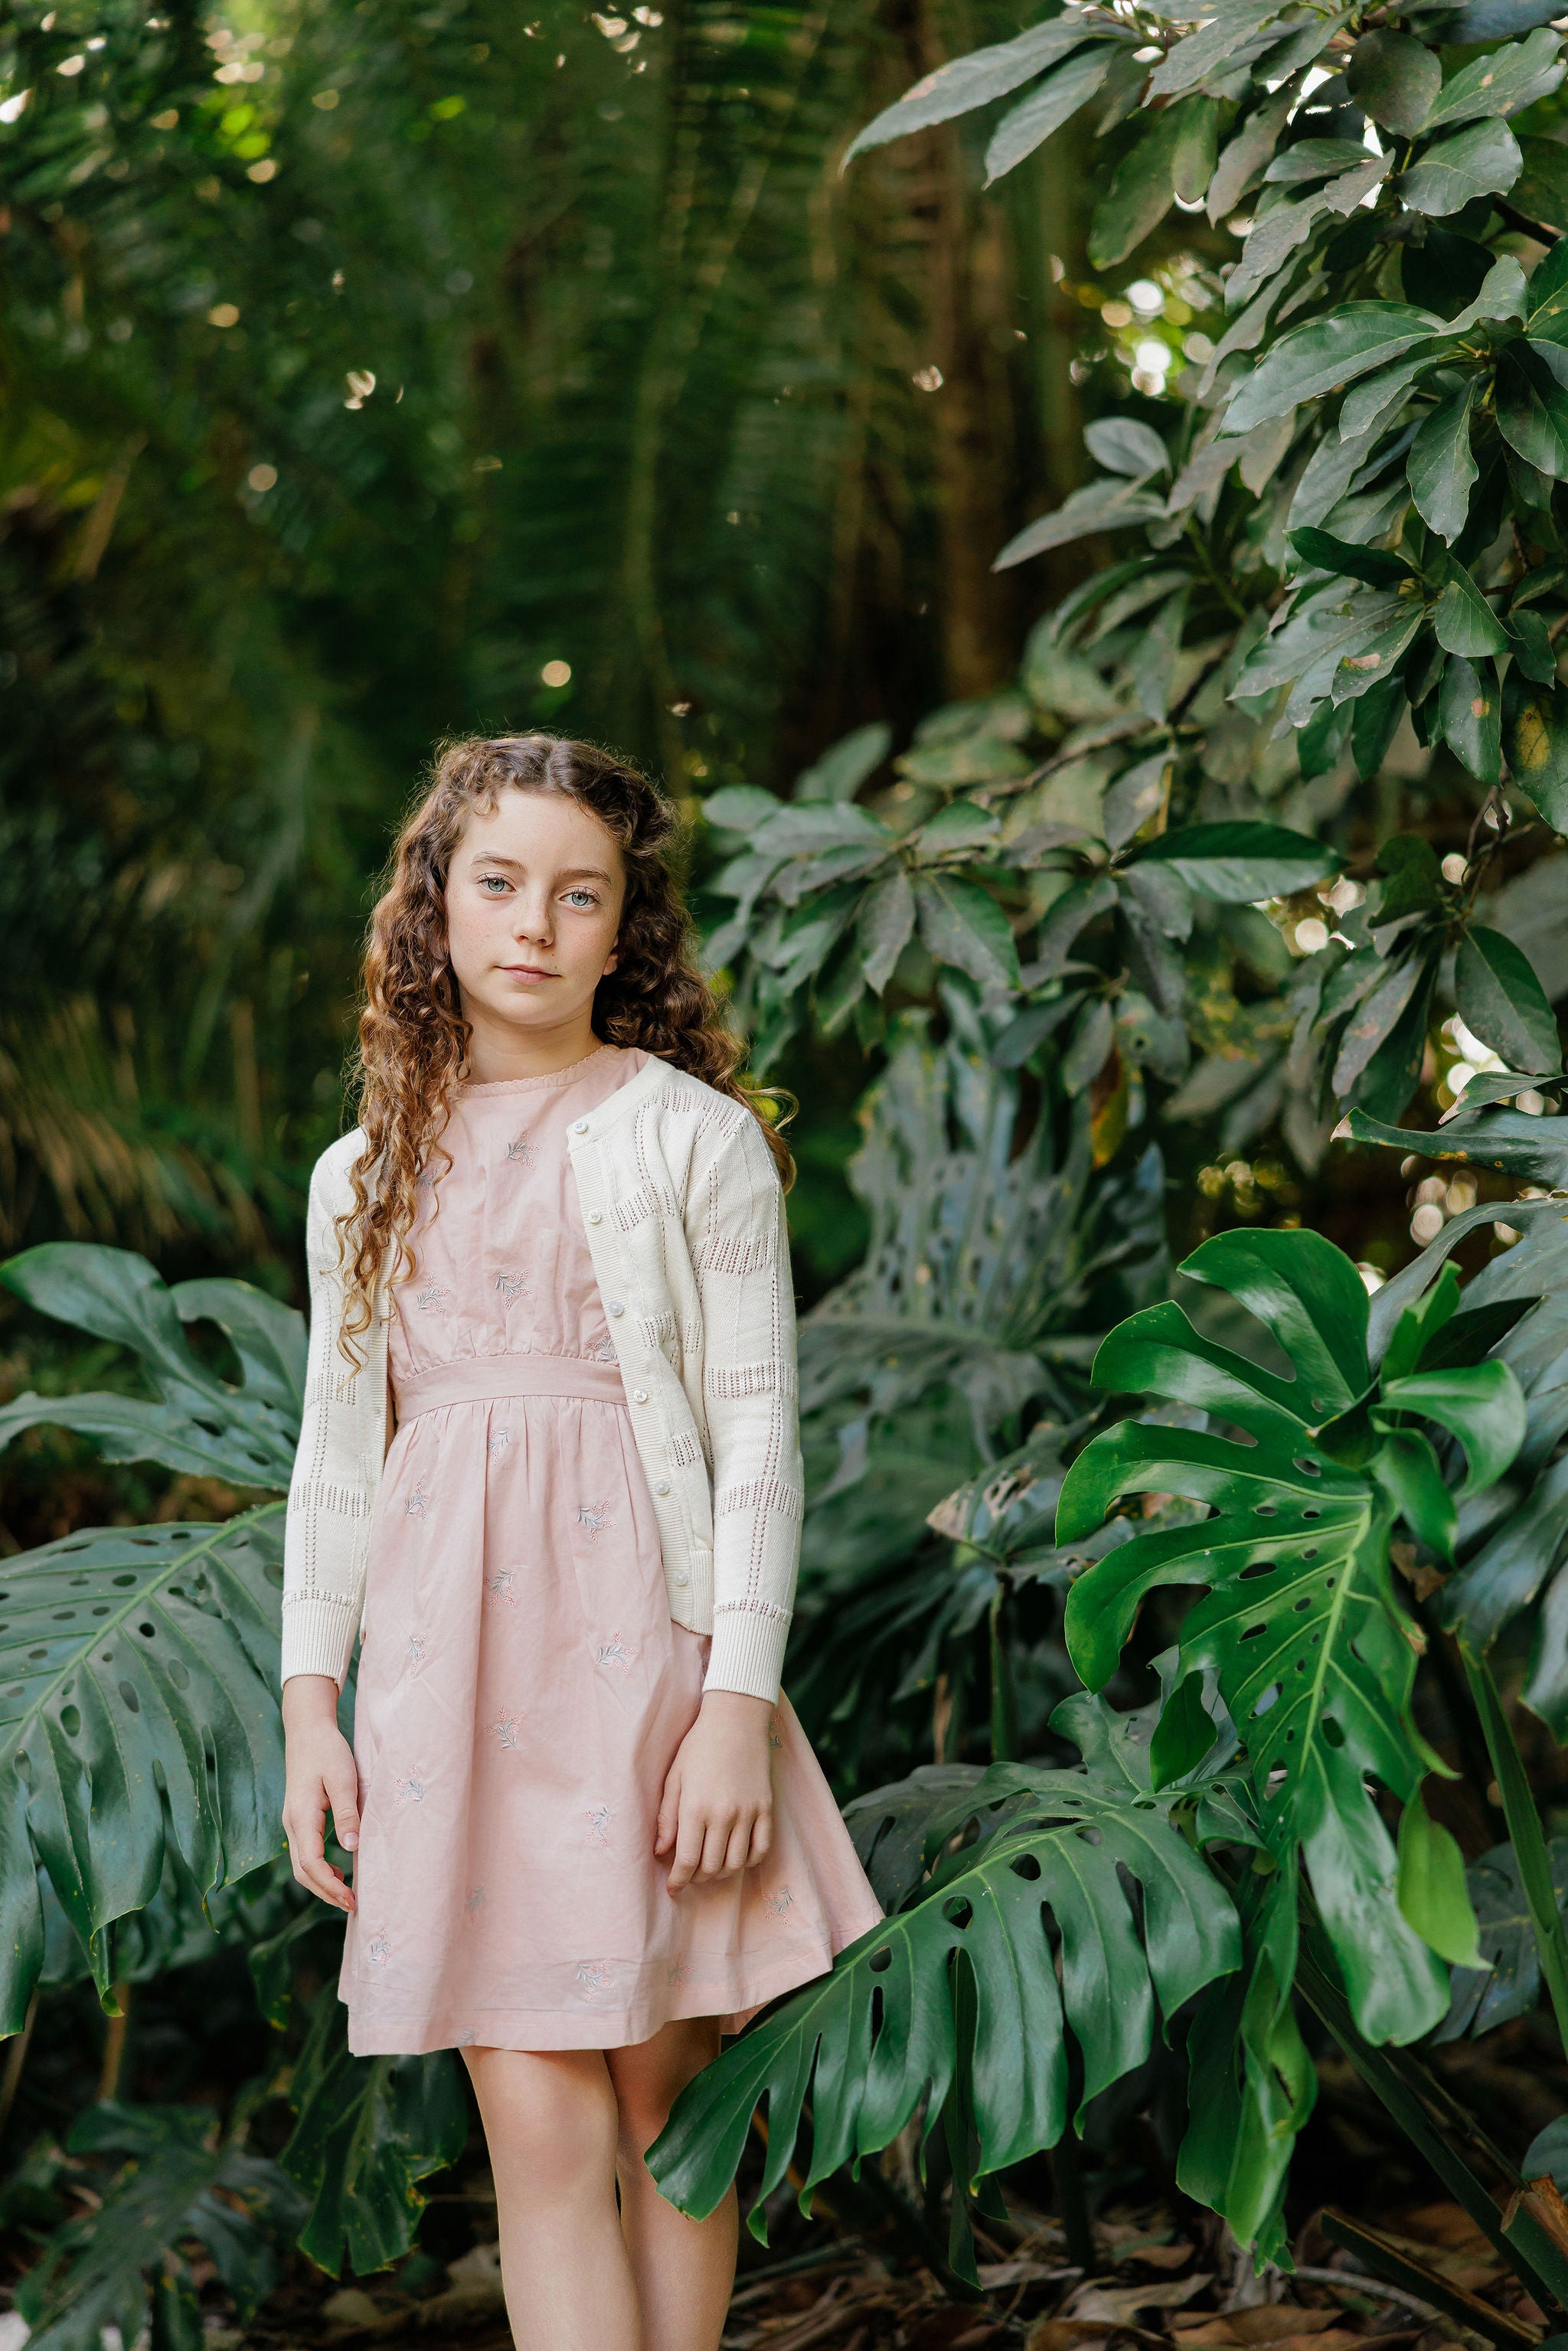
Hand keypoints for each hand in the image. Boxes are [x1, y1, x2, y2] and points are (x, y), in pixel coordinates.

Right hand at [281, 1675, 359, 1912]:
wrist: (307, 1729)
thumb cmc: (328, 1751)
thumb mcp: (343, 1780)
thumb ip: (347, 1814)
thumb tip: (352, 1850)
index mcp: (301, 1816)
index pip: (311, 1864)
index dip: (330, 1887)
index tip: (352, 1899)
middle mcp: (291, 1823)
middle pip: (302, 1871)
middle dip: (325, 1892)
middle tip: (352, 1905)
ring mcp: (292, 1821)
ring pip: (301, 1864)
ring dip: (321, 1883)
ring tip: (346, 1895)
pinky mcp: (298, 1817)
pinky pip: (304, 1852)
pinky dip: (318, 1869)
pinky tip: (337, 1871)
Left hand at [656, 1690, 774, 1893]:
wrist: (736, 1719)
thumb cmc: (699, 1746)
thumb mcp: (675, 1777)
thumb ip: (667, 1817)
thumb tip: (660, 1851)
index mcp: (696, 1807)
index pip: (687, 1860)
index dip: (678, 1880)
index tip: (673, 1888)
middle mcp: (724, 1814)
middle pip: (712, 1866)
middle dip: (697, 1877)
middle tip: (689, 1873)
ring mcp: (749, 1812)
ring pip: (737, 1863)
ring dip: (722, 1872)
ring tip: (711, 1866)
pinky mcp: (766, 1808)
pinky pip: (761, 1848)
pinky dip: (748, 1861)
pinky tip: (736, 1857)